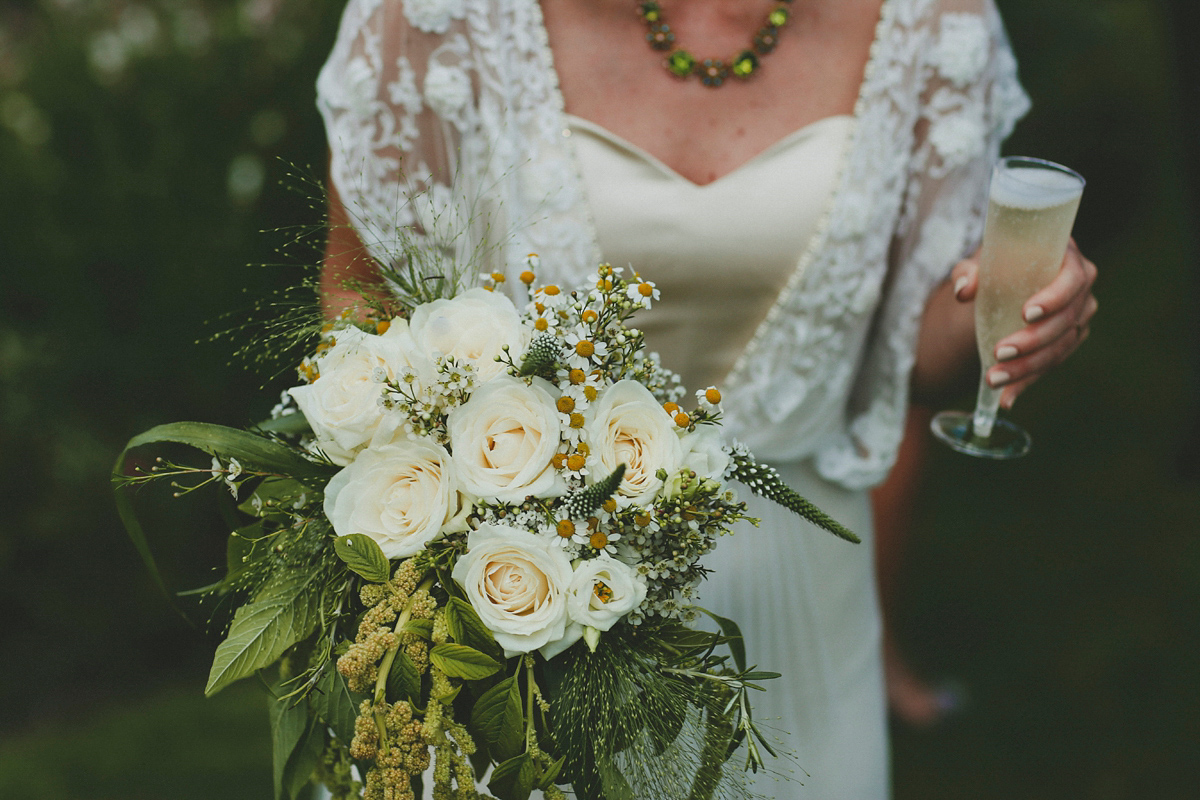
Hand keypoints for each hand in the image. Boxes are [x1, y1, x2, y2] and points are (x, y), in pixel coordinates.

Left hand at [950, 238, 1097, 407]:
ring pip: (1060, 347)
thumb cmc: (995, 265)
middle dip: (1033, 341)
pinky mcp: (1069, 339)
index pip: (1072, 279)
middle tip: (999, 353)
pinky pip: (1051, 364)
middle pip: (1066, 320)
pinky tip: (1006, 397)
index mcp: (1065, 257)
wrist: (1000, 283)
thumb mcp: (978, 264)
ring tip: (994, 378)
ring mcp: (1078, 315)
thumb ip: (968, 272)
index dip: (1055, 297)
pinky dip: (1026, 381)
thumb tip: (963, 291)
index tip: (1027, 314)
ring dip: (1027, 367)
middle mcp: (1080, 287)